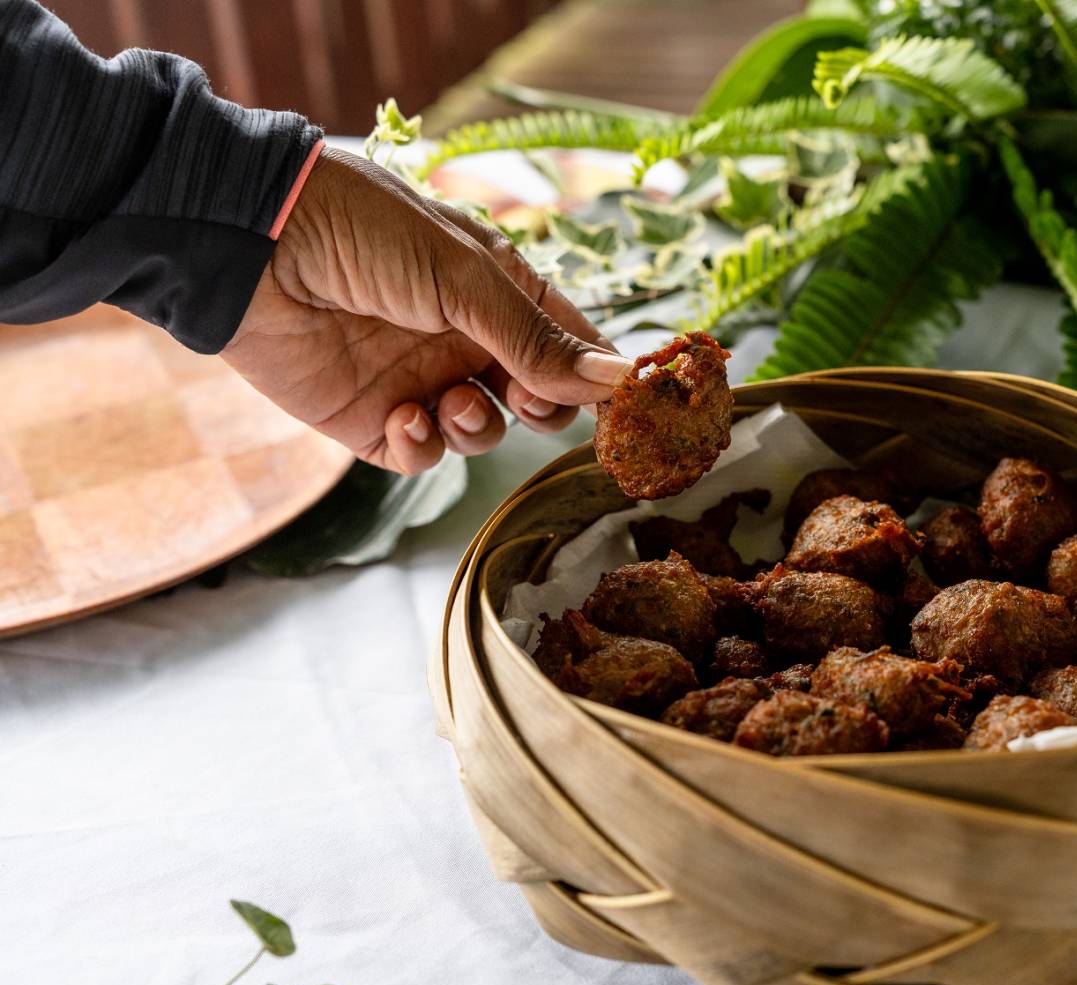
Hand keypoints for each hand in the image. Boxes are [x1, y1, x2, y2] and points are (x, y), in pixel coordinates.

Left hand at [222, 148, 631, 473]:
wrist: (250, 246)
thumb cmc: (364, 232)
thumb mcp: (464, 277)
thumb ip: (536, 338)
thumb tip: (614, 381)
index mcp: (498, 290)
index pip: (569, 342)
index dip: (596, 374)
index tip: (622, 403)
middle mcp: (465, 338)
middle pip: (536, 397)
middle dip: (543, 408)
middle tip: (528, 402)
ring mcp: (419, 380)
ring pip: (482, 433)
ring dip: (478, 427)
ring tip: (448, 402)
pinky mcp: (369, 420)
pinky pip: (420, 456)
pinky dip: (422, 446)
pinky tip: (404, 417)